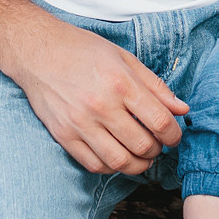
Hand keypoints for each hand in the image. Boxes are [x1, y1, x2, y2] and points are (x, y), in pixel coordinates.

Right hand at [8, 21, 189, 174]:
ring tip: (141, 156)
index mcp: (120, 82)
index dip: (173, 135)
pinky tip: (117, 156)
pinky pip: (94, 164)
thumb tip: (181, 110)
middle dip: (157, 150)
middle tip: (157, 144)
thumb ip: (155, 86)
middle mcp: (100, 105)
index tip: (173, 136)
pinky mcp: (63, 135)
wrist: (37, 50)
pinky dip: (111, 167)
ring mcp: (80, 123)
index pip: (159, 121)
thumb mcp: (124, 58)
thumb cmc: (82, 50)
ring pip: (119, 161)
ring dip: (137, 165)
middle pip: (142, 145)